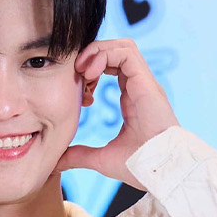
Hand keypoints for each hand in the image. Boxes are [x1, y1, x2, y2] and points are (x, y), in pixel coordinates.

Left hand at [56, 39, 178, 190]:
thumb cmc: (138, 166)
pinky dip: (105, 54)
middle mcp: (138, 86)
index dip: (91, 71)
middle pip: (115, 52)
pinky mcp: (145, 81)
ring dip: (97, 51)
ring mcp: (143, 82)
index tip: (79, 91)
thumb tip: (57, 162)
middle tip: (76, 74)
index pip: (112, 68)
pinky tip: (91, 73)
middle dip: (92, 56)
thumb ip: (80, 156)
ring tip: (82, 70)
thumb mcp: (102, 159)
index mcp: (131, 98)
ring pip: (121, 46)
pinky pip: (126, 52)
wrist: (159, 169)